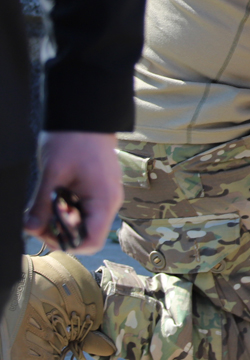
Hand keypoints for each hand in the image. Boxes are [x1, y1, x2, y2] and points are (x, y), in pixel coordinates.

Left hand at [24, 131, 122, 253]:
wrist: (86, 116)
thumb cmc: (74, 140)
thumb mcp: (52, 173)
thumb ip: (41, 205)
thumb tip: (30, 228)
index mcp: (103, 200)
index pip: (90, 241)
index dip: (66, 243)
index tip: (45, 230)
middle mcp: (108, 201)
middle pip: (86, 234)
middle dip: (60, 232)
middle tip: (38, 218)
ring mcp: (105, 195)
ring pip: (84, 223)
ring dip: (62, 221)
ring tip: (46, 204)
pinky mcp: (99, 189)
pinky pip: (84, 210)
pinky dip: (68, 210)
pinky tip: (56, 197)